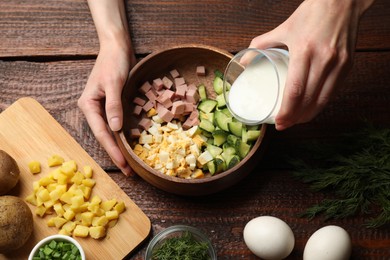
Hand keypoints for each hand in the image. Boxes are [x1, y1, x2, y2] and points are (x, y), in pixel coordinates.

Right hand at [78, 41, 135, 175]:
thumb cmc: (113, 62)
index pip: (102, 133)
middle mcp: (93, 110)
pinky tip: (132, 145)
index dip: (113, 149)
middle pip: (105, 137)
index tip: (124, 164)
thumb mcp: (114, 83)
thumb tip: (115, 129)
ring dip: (121, 147)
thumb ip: (114, 105)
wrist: (117, 48)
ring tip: (131, 164)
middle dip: (117, 154)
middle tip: (130, 172)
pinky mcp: (112, 106)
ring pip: (111, 133)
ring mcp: (102, 109)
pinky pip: (118, 125)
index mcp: (88, 105)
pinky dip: (124, 136)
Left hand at [249, 0, 374, 129]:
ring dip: (309, 115)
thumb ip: (261, 45)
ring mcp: (339, 63)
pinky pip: (334, 92)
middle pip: (309, 100)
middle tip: (284, 125)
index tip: (279, 122)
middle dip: (295, 118)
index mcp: (304, 51)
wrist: (341, 1)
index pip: (295, 91)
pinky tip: (311, 108)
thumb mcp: (283, 28)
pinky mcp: (348, 65)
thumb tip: (244, 62)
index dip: (287, 111)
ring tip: (296, 121)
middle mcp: (324, 60)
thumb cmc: (311, 13)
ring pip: (323, 100)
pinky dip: (321, 104)